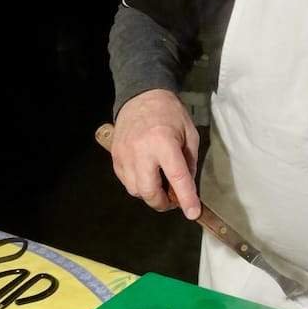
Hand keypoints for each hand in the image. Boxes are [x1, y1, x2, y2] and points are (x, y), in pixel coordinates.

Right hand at [111, 89, 200, 218]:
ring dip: (150, 194)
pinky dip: (138, 184)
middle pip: (149, 192)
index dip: (186, 199)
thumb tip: (187, 188)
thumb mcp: (189, 134)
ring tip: (160, 184)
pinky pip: (126, 181)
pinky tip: (147, 175)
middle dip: (162, 203)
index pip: (177, 177)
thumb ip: (189, 162)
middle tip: (173, 199)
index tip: (192, 213)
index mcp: (164, 142)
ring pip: (135, 190)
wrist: (141, 95)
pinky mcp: (115, 156)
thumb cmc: (170, 113)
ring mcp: (124, 154)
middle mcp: (141, 150)